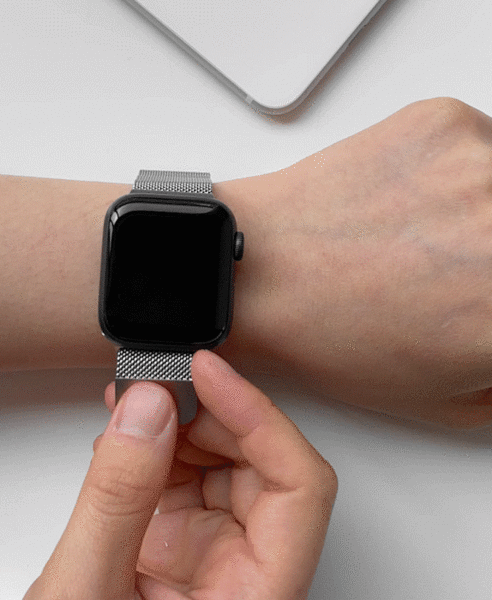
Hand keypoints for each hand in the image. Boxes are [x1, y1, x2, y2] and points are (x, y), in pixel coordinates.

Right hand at [23, 350, 336, 598]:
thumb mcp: (83, 595)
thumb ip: (117, 501)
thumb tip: (148, 410)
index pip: (298, 489)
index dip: (260, 418)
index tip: (210, 374)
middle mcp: (243, 579)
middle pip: (261, 467)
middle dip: (210, 414)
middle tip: (159, 384)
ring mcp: (209, 562)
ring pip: (222, 465)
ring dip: (181, 424)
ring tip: (134, 402)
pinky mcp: (175, 548)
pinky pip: (183, 476)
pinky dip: (156, 444)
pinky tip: (127, 434)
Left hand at [217, 97, 491, 428]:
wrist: (255, 270)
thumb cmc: (325, 336)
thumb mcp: (439, 398)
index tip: (484, 298)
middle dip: (491, 264)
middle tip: (466, 269)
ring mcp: (480, 165)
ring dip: (487, 214)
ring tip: (438, 240)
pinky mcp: (443, 123)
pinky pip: (484, 146)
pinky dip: (463, 176)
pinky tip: (414, 204)